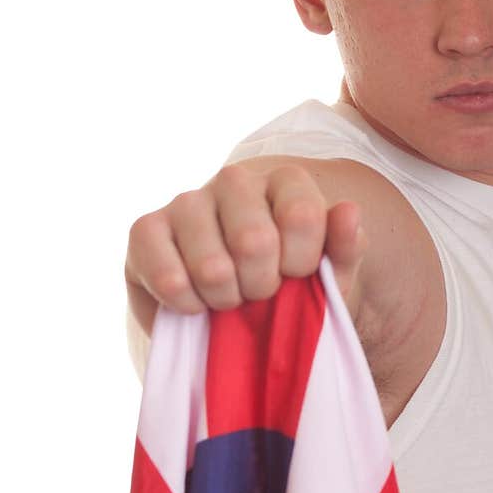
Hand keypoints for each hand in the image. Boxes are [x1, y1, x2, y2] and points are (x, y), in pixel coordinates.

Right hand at [125, 157, 367, 337]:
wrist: (237, 311)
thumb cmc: (289, 288)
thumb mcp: (332, 276)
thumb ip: (347, 247)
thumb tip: (347, 211)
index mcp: (286, 181)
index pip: (301, 215)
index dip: (301, 265)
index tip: (297, 277)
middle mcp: (234, 181)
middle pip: (254, 241)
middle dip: (261, 287)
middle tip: (259, 293)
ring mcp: (187, 201)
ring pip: (211, 265)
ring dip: (224, 299)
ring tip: (228, 299)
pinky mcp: (145, 229)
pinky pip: (167, 275)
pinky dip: (186, 304)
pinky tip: (195, 303)